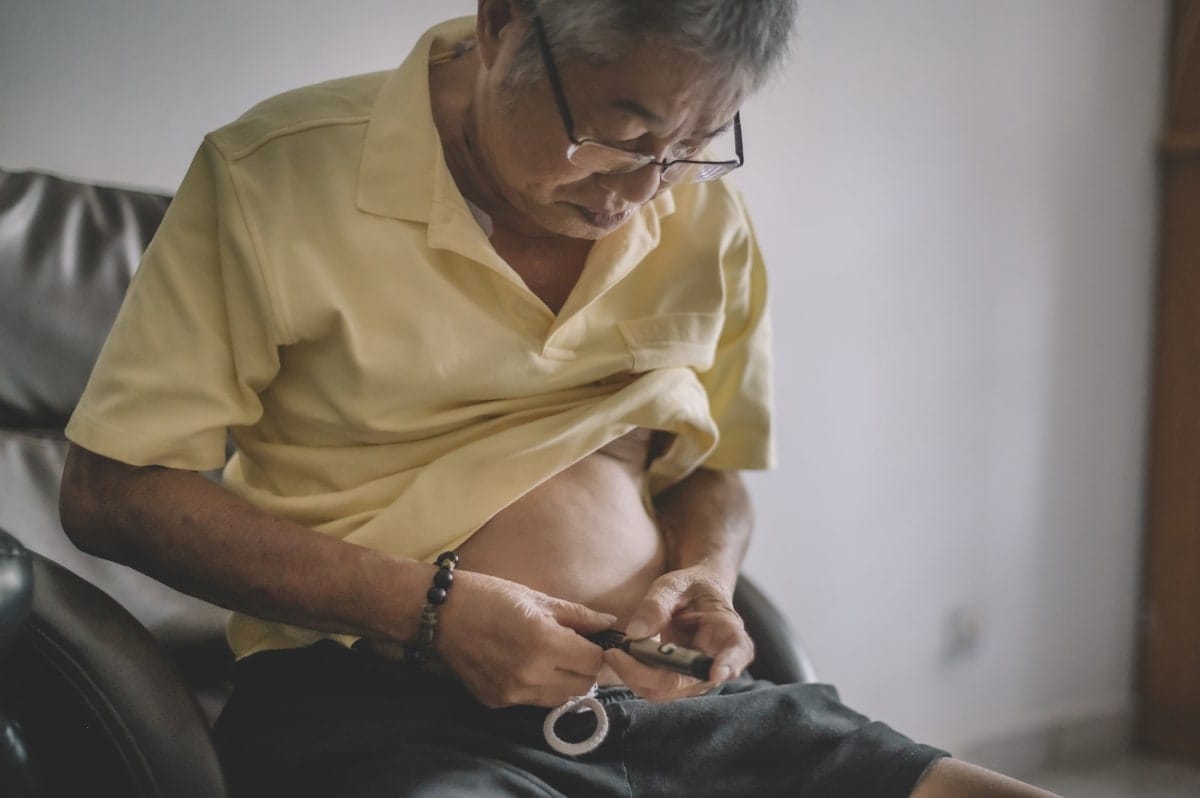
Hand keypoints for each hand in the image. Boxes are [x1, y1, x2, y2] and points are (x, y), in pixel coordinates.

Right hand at [432, 570, 614, 708]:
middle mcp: (530, 674)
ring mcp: (512, 693)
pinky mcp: (497, 702)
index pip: (595, 661)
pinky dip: (540, 687)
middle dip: (585, 667)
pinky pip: (533, 702)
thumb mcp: (537, 598)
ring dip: (565, 681)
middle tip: (575, 647)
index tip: (593, 639)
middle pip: (583, 685)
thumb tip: (611, 623)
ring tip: (553, 656)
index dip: (599, 649)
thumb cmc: (488, 596)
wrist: (437, 613)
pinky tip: (527, 665)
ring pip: (561, 699)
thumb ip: (578, 616)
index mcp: (544, 642)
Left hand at [602, 565, 754, 700]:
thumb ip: (657, 604)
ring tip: (614, 653)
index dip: (729, 664)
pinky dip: (634, 676)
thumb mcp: (674, 584)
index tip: (716, 673)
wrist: (693, 595)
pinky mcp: (678, 681)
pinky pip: (655, 688)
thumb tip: (636, 634)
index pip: (738, 650)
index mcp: (727, 629)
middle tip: (616, 654)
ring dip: (636, 676)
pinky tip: (621, 658)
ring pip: (667, 690)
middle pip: (688, 680)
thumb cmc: (690, 587)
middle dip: (648, 674)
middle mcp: (716, 660)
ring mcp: (697, 676)